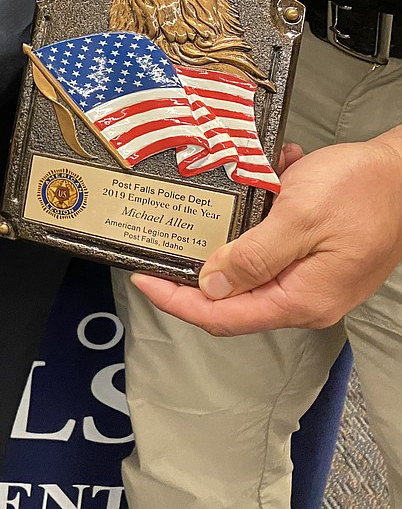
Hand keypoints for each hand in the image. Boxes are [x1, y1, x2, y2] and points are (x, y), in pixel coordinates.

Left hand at [133, 131, 401, 334]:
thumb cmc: (364, 190)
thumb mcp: (298, 218)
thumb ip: (252, 256)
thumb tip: (209, 285)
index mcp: (300, 299)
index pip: (222, 317)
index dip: (176, 302)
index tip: (144, 280)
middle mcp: (306, 298)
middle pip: (231, 300)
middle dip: (192, 277)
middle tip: (159, 253)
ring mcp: (313, 280)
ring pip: (248, 272)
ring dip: (224, 244)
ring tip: (200, 220)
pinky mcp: (317, 259)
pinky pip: (272, 249)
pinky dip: (256, 223)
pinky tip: (257, 193)